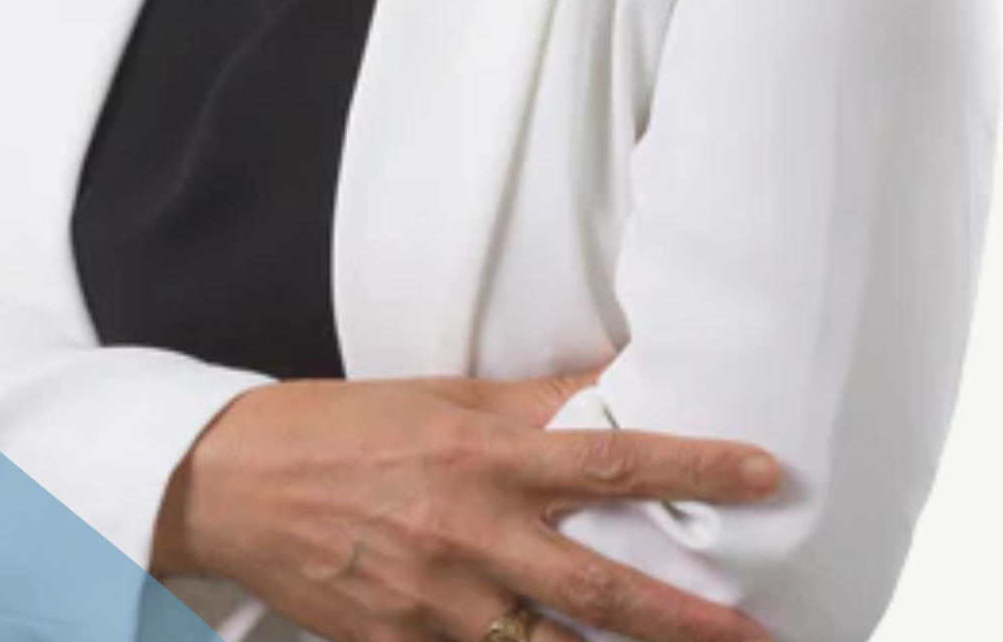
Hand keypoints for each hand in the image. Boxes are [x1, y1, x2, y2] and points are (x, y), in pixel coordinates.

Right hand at [151, 372, 779, 641]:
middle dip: (694, 623)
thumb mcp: (440, 398)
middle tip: (764, 635)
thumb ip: (530, 404)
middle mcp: (472, 534)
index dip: (695, 466)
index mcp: (483, 455)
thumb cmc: (342, 428)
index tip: (764, 473)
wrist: (238, 482)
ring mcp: (439, 606)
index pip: (611, 458)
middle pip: (605, 591)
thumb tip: (612, 385)